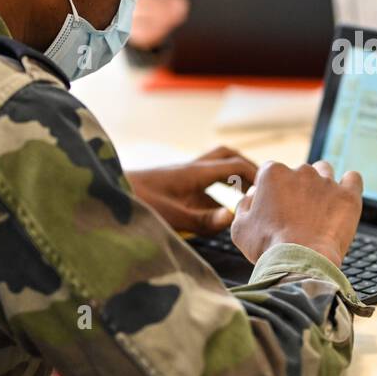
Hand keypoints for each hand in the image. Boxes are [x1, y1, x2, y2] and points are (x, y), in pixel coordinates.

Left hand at [127, 146, 257, 233]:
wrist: (107, 194)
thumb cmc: (137, 205)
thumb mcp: (172, 218)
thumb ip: (204, 220)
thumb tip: (235, 217)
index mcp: (194, 172)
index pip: (235, 165)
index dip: (256, 175)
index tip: (270, 190)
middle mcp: (191, 168)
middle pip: (227, 155)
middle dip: (247, 167)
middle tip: (260, 187)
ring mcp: (182, 175)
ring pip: (216, 166)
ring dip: (232, 177)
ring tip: (246, 198)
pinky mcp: (175, 185)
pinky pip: (204, 181)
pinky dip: (217, 190)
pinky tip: (219, 209)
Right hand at [231, 160, 362, 266]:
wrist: (299, 262)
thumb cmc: (268, 247)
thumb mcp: (240, 227)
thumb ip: (244, 205)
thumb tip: (252, 195)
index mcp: (273, 174)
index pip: (270, 172)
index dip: (271, 190)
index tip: (274, 206)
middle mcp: (301, 171)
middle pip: (298, 172)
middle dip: (296, 188)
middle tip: (296, 214)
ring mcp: (326, 182)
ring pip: (324, 171)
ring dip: (321, 184)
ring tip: (319, 207)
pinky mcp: (348, 195)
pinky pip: (353, 178)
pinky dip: (349, 185)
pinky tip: (342, 197)